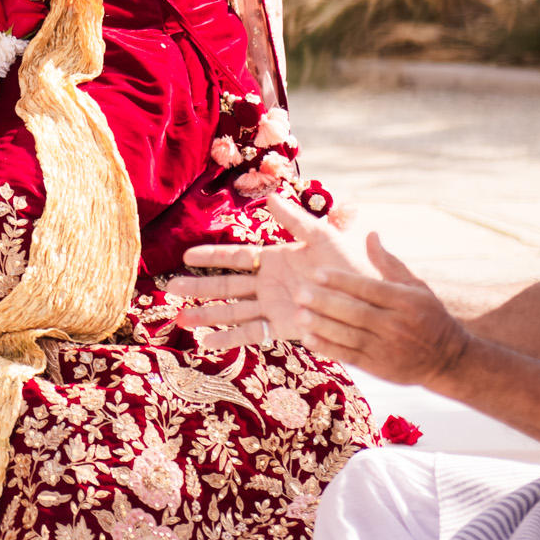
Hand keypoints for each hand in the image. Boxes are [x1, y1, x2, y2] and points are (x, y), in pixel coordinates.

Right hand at [168, 192, 373, 349]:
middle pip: (226, 285)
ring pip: (232, 310)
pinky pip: (251, 333)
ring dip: (207, 314)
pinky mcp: (281, 328)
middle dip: (198, 288)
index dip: (212, 257)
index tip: (186, 256)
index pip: (236, 257)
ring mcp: (273, 307)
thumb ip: (295, 219)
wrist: (370, 299)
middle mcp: (268, 284)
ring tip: (180, 319)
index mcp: (275, 259)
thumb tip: (270, 195)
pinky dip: (229, 339)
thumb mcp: (323, 237)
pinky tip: (207, 343)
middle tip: (170, 289)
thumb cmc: (350, 265)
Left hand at [292, 235, 471, 385]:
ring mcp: (387, 348)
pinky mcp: (380, 368)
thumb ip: (388, 263)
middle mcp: (396, 325)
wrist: (449, 360)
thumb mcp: (416, 287)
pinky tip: (308, 339)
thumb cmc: (428, 316)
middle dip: (326, 303)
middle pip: (356, 312)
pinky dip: (329, 348)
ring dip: (322, 326)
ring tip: (298, 315)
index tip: (316, 272)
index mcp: (405, 301)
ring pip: (350, 335)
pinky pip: (350, 356)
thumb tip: (370, 234)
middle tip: (299, 293)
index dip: (342, 281)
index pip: (369, 289)